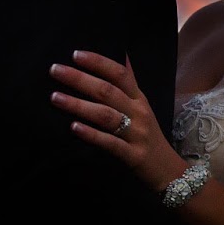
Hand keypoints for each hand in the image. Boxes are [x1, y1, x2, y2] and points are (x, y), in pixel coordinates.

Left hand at [49, 50, 188, 193]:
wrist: (168, 170)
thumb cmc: (149, 135)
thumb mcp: (143, 105)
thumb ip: (131, 82)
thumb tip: (122, 54)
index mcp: (139, 98)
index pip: (120, 74)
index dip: (99, 62)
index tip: (76, 54)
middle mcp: (139, 112)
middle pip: (108, 91)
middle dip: (80, 79)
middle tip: (55, 70)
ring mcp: (136, 134)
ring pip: (106, 116)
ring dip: (79, 105)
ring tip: (55, 97)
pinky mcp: (133, 155)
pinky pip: (110, 143)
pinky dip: (92, 134)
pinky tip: (74, 128)